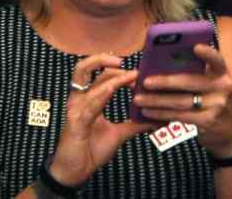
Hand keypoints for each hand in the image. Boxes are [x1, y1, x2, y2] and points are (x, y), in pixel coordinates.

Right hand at [46, 54, 150, 187]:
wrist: (76, 172)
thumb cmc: (91, 151)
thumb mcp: (118, 135)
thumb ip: (134, 125)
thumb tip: (156, 119)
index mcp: (87, 99)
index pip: (97, 75)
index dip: (115, 69)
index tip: (136, 72)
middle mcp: (79, 99)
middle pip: (84, 68)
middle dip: (104, 60)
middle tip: (125, 63)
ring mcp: (75, 108)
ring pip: (86, 80)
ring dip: (108, 75)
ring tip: (126, 73)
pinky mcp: (75, 120)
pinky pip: (89, 103)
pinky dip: (103, 94)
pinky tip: (115, 90)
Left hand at [130, 43, 231, 158]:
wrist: (227, 134)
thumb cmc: (210, 102)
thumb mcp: (209, 86)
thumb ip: (193, 74)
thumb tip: (156, 66)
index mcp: (221, 74)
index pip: (216, 59)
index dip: (207, 53)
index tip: (195, 47)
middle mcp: (222, 88)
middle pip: (190, 81)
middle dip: (164, 82)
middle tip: (144, 81)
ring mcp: (217, 106)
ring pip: (180, 101)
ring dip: (156, 100)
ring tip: (138, 99)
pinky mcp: (208, 121)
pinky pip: (179, 116)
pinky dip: (161, 114)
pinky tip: (147, 112)